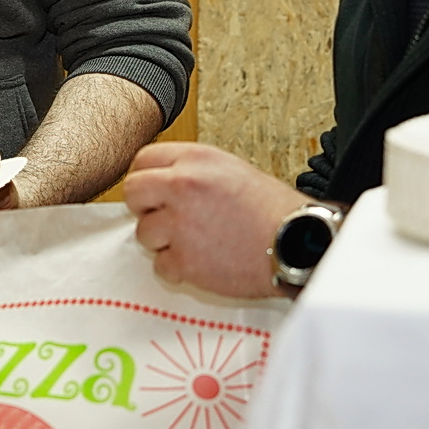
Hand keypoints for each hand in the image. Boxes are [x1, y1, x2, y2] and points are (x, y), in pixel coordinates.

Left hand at [124, 142, 309, 298]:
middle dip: (145, 208)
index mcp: (195, 159)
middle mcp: (183, 186)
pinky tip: (202, 260)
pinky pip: (160, 265)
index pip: (143, 159)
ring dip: (163, 242)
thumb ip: (192, 172)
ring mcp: (180, 223)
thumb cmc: (272, 210)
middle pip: (133, 192)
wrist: (296, 243)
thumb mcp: (231, 170)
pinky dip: (177, 268)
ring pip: (144, 233)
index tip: (153, 192)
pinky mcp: (184, 259)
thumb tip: (161, 183)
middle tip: (166, 217)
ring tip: (196, 242)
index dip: (146, 178)